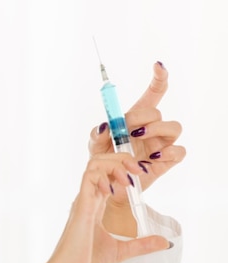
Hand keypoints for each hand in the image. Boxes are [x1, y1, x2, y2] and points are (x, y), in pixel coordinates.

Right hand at [45, 153, 170, 262]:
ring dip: (115, 165)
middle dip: (122, 159)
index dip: (124, 168)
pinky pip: (89, 177)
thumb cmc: (87, 261)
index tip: (140, 177)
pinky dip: (104, 176)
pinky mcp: (81, 204)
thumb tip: (164, 242)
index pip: (107, 174)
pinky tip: (113, 190)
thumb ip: (141, 244)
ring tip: (127, 180)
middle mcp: (88, 197)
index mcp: (95, 204)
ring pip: (94, 164)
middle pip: (100, 162)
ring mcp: (84, 199)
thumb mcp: (121, 251)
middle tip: (138, 172)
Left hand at [89, 62, 184, 236]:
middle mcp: (152, 128)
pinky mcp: (167, 161)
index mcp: (137, 119)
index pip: (154, 94)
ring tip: (137, 137)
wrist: (108, 186)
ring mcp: (161, 144)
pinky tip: (151, 157)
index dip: (159, 78)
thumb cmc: (105, 162)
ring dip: (155, 129)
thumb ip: (98, 134)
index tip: (158, 66)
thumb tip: (105, 125)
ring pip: (174, 127)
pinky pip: (179, 151)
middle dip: (142, 116)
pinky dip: (168, 152)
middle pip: (158, 111)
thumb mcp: (95, 147)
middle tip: (127, 127)